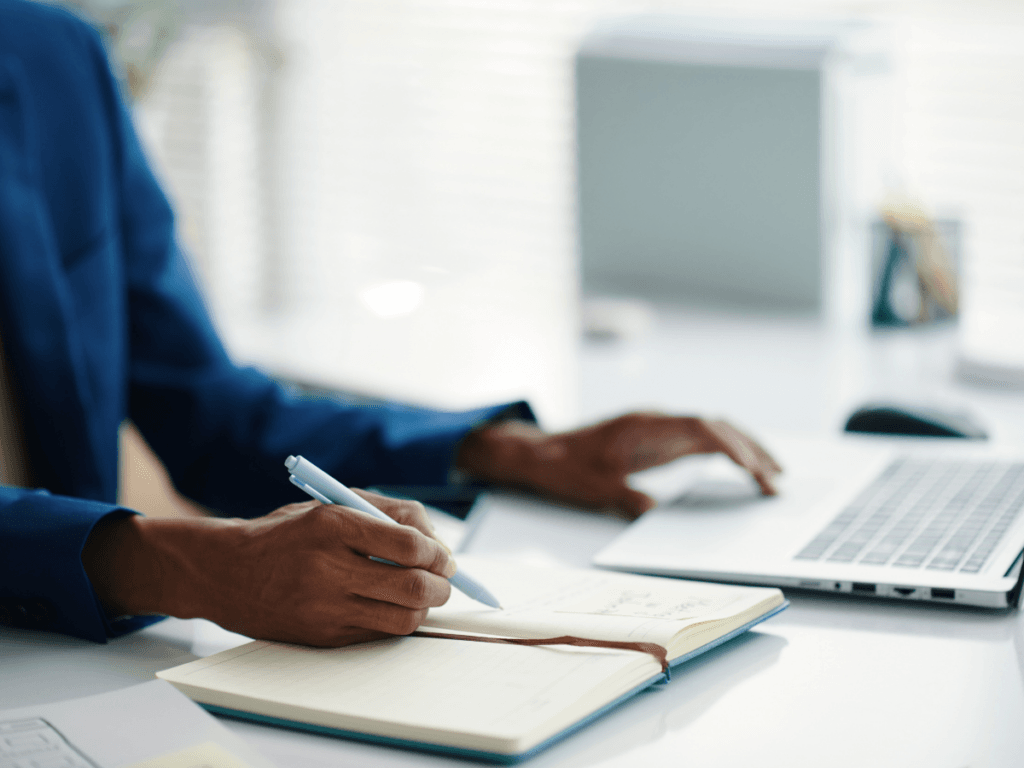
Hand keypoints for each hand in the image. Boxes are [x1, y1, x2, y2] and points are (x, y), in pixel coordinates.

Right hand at [82, 491, 454, 645]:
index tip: (441, 554)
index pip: (407, 542)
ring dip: (425, 608)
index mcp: (332, 524)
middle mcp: (327, 567)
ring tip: (423, 594)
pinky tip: (392, 606)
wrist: (224, 572)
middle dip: (441, 584)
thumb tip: (436, 538)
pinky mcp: (321, 636)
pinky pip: (378, 634)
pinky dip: (396, 621)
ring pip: (402, 618)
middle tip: (444, 579)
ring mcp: (323, 606)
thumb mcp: (330, 503)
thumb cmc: (286, 533)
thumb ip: (386, 511)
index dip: (436, 551)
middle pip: (412, 585)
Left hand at [457, 412, 781, 517]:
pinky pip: (699, 439)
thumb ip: (628, 497)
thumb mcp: (596, 488)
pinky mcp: (657, 437)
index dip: (733, 447)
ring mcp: (659, 427)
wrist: (542, 452)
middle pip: (716, 426)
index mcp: (646, 425)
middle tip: (777, 478)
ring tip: (771, 474)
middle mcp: (657, 420)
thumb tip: (657, 512)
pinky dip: (725, 452)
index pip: (702, 428)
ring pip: (712, 430)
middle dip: (751, 449)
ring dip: (742, 448)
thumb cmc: (566, 467)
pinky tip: (740, 468)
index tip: (755, 470)